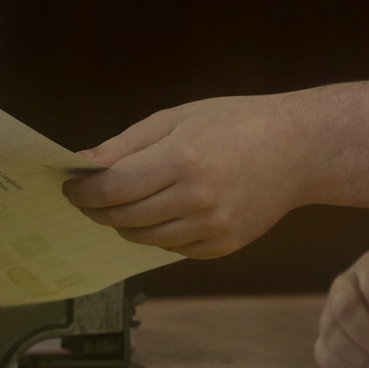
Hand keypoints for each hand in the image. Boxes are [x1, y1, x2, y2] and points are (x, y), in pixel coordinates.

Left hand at [61, 95, 307, 258]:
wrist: (298, 150)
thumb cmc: (235, 124)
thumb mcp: (178, 119)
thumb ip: (127, 144)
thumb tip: (84, 164)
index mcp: (183, 160)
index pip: (113, 188)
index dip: (83, 192)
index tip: (70, 187)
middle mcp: (196, 199)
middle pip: (123, 217)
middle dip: (98, 209)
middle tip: (87, 197)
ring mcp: (210, 228)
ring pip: (143, 238)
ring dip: (125, 223)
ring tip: (124, 203)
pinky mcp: (220, 247)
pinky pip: (170, 248)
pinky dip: (157, 233)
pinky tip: (163, 212)